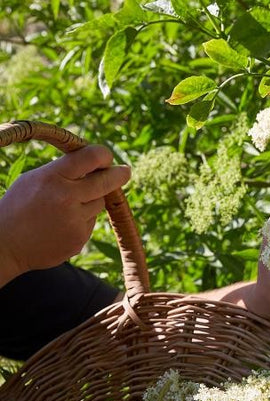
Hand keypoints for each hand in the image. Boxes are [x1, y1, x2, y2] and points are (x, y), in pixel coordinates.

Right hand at [0, 145, 130, 285]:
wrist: (5, 244)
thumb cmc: (19, 206)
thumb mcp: (35, 179)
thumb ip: (64, 171)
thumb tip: (97, 165)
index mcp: (53, 177)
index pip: (90, 158)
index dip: (104, 155)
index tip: (107, 157)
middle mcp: (67, 198)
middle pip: (107, 182)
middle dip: (120, 174)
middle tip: (126, 171)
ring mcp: (75, 221)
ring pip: (99, 204)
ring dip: (91, 201)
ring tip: (65, 207)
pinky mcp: (79, 239)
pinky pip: (90, 223)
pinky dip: (82, 221)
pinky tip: (61, 224)